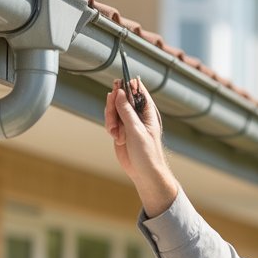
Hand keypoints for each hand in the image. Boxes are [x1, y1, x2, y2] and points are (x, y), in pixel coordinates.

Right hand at [104, 78, 177, 216]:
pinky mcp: (120, 131)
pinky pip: (110, 121)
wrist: (145, 173)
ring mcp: (128, 122)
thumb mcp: (136, 130)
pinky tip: (116, 137)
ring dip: (111, 119)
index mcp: (147, 111)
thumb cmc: (147, 153)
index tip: (117, 84)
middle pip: (121, 98)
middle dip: (114, 105)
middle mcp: (137, 114)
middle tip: (112, 115)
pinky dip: (110, 127)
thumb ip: (126, 111)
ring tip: (115, 133)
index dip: (127, 85)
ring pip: (113, 110)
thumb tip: (119, 92)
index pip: (138, 91)